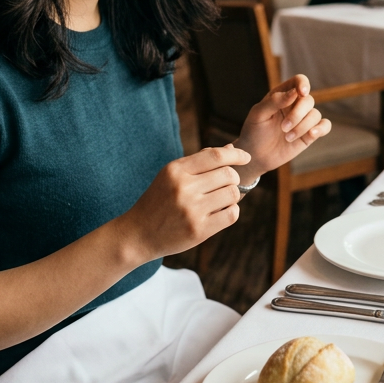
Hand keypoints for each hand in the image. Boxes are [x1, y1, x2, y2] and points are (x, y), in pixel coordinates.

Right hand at [120, 145, 251, 259]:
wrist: (138, 234)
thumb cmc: (158, 201)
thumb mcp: (170, 176)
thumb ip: (199, 162)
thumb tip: (230, 148)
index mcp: (175, 170)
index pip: (215, 155)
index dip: (235, 154)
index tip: (245, 157)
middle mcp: (183, 188)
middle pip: (228, 174)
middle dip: (233, 178)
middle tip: (227, 184)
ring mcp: (191, 210)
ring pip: (232, 194)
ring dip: (232, 196)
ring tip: (221, 199)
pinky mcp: (199, 230)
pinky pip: (231, 214)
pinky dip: (231, 211)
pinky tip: (220, 212)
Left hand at [232, 75, 331, 183]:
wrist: (255, 155)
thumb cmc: (254, 132)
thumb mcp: (258, 114)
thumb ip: (275, 101)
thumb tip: (294, 92)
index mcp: (282, 95)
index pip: (298, 81)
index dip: (303, 84)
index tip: (302, 93)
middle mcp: (295, 105)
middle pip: (308, 100)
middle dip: (297, 114)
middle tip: (283, 128)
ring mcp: (304, 119)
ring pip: (315, 115)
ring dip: (302, 127)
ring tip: (287, 137)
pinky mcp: (310, 134)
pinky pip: (325, 126)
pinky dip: (321, 128)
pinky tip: (311, 134)